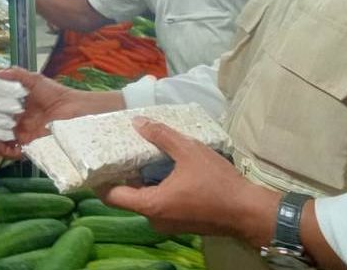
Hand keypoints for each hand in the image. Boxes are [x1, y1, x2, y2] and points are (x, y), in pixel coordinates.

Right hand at [0, 68, 123, 159]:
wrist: (79, 111)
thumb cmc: (57, 94)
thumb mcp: (35, 80)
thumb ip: (16, 74)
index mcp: (12, 108)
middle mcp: (13, 123)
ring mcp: (20, 136)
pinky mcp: (30, 147)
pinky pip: (12, 152)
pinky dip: (5, 151)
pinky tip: (4, 146)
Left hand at [101, 119, 279, 244]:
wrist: (249, 211)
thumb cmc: (217, 182)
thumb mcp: (189, 151)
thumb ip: (161, 136)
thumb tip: (137, 122)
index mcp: (151, 205)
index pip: (111, 196)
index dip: (100, 179)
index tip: (97, 161)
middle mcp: (154, 219)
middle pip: (127, 197)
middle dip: (123, 175)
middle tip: (119, 151)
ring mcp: (167, 223)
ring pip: (145, 200)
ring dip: (142, 180)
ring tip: (140, 154)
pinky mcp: (180, 222)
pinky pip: (159, 204)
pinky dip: (156, 188)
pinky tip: (162, 168)